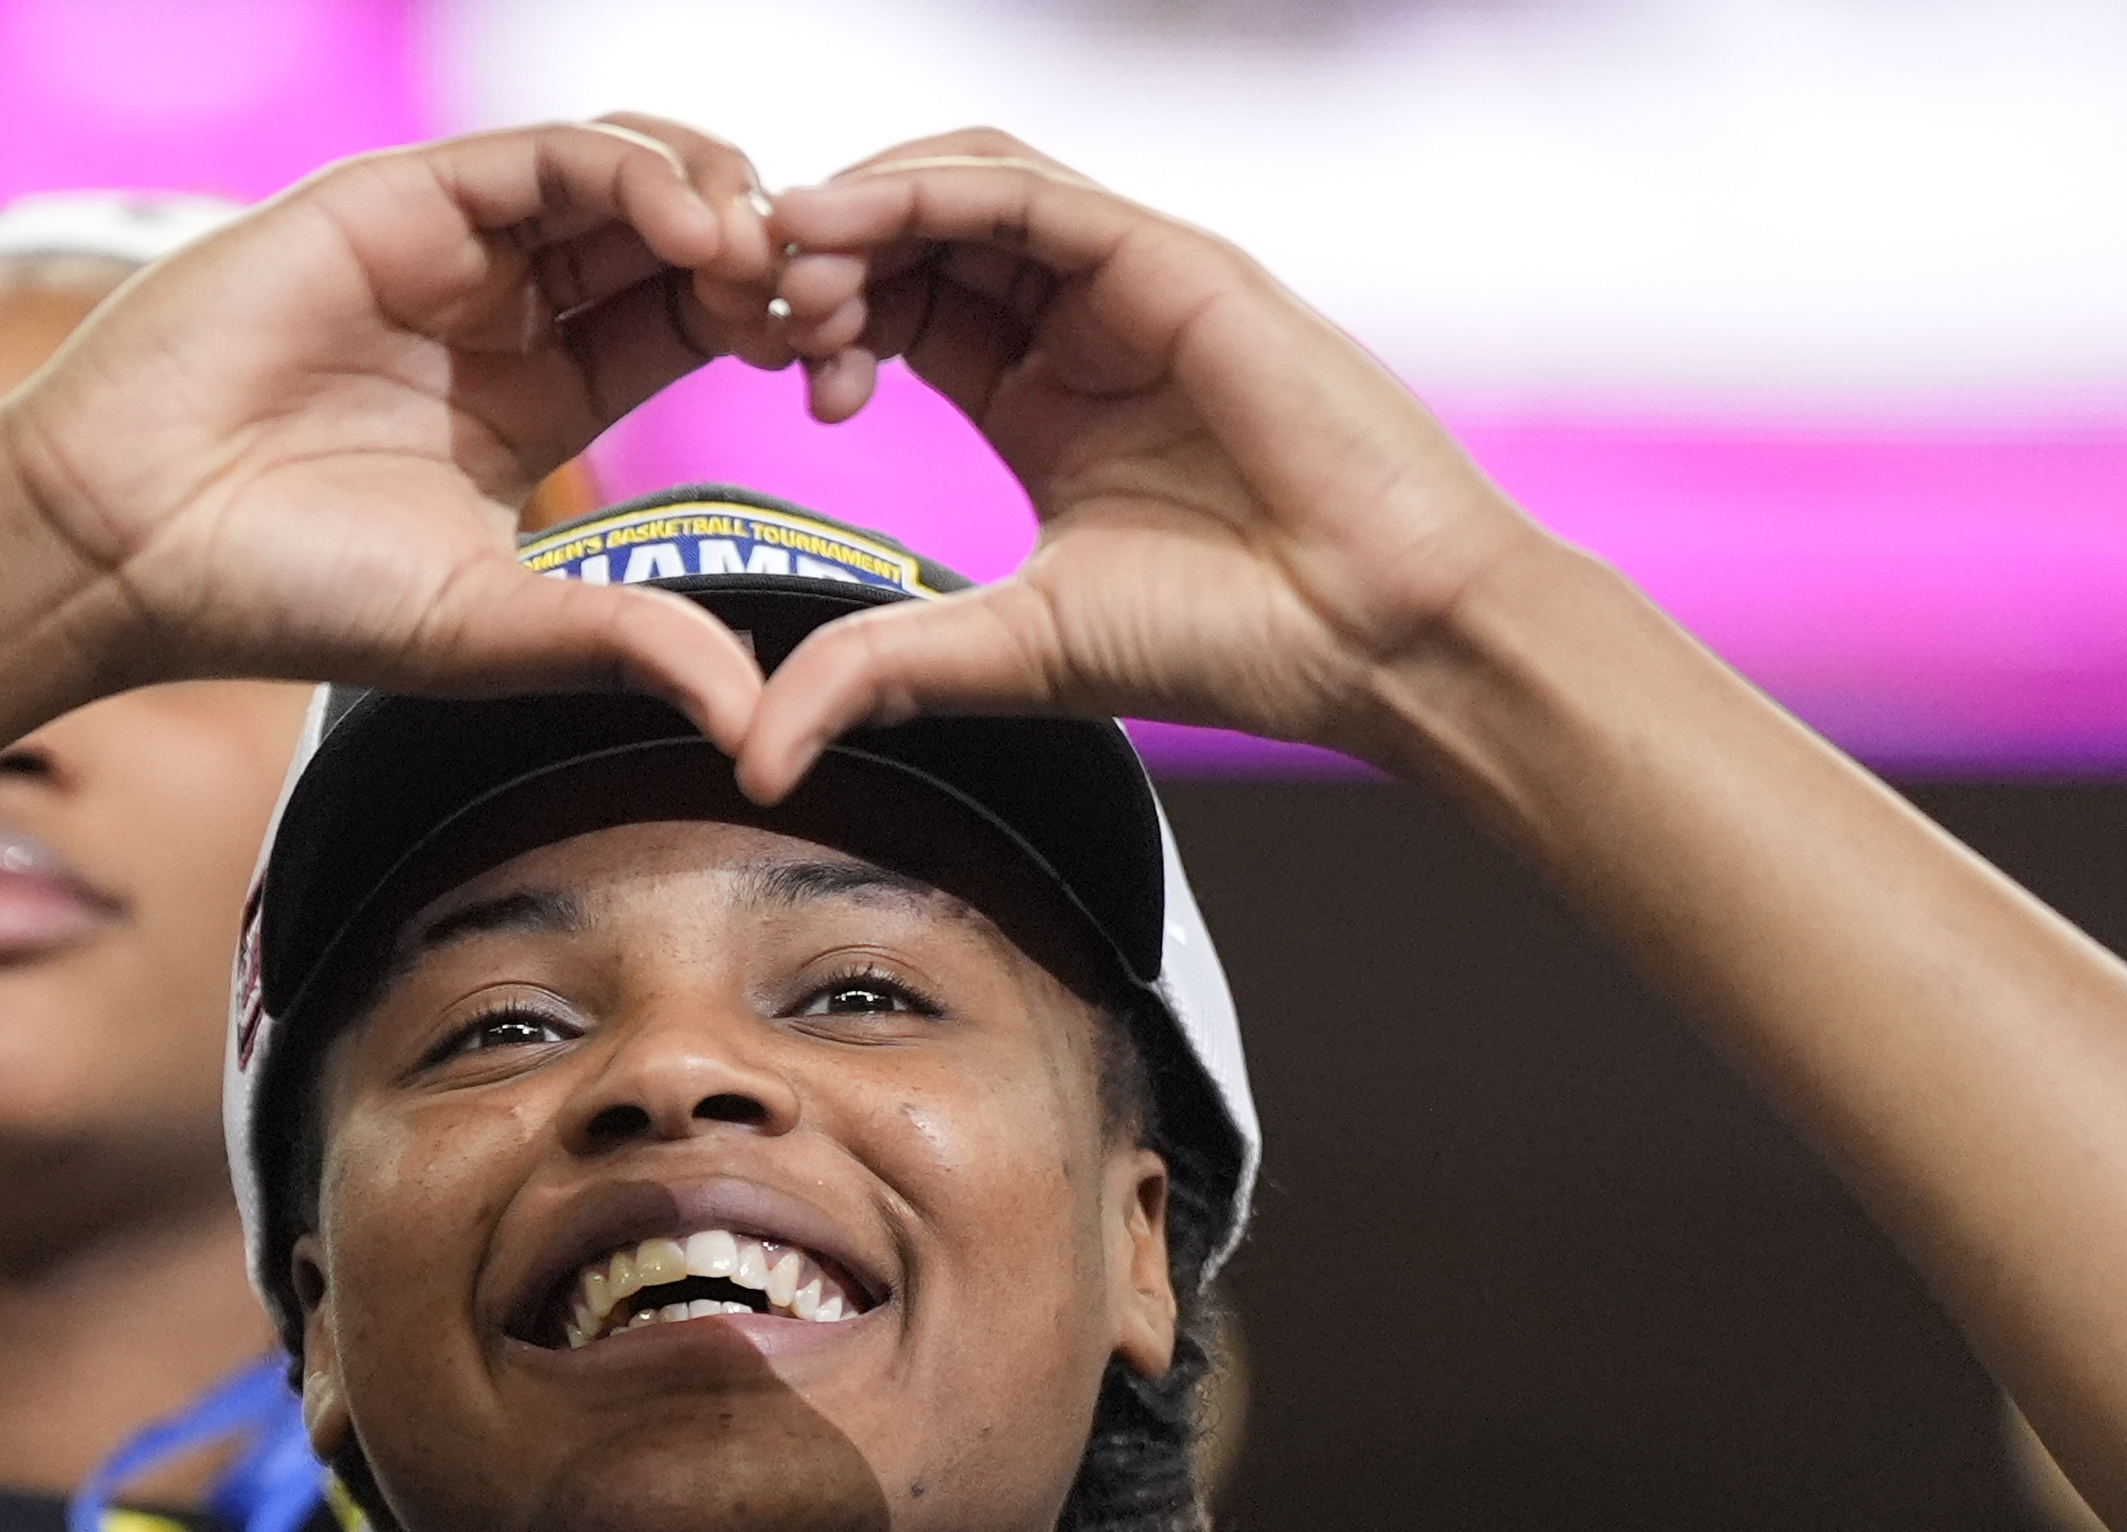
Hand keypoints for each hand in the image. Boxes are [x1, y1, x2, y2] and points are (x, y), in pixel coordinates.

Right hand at [0, 117, 836, 751]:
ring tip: (773, 266)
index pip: (695, 323)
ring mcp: (455, 240)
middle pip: (682, 232)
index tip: (840, 382)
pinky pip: (544, 153)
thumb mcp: (490, 628)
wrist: (129, 545)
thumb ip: (622, 642)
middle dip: (775, 254)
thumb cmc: (286, 594)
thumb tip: (755, 722)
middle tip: (834, 310)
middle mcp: (509, 303)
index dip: (779, 330)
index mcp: (545, 390)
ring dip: (722, 200)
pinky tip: (695, 234)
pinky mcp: (398, 194)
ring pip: (629, 170)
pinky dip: (634, 176)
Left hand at [739, 134, 1533, 791]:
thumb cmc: (1227, 641)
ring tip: (789, 257)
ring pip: (965, 187)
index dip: (822, 323)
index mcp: (1039, 399)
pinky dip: (928, 189)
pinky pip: (1030, 191)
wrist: (1370, 635)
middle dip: (823, 255)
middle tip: (757, 304)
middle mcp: (1080, 326)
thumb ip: (878, 668)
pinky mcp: (1174, 261)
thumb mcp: (1009, 648)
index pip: (902, 310)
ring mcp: (1129, 283)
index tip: (766, 374)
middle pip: (920, 234)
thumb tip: (756, 749)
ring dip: (862, 208)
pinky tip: (851, 221)